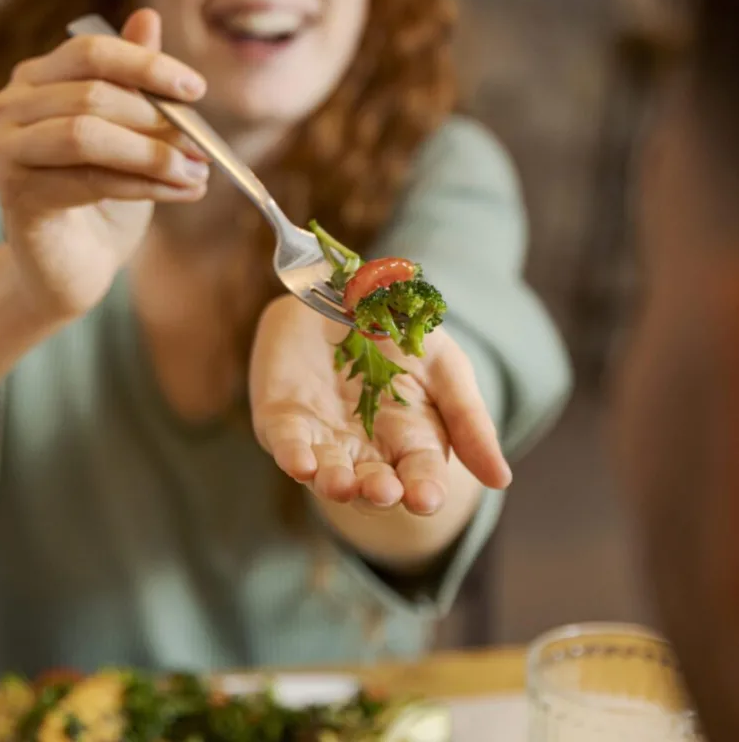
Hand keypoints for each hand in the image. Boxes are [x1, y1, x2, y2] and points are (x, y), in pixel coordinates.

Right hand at [0, 9, 208, 320]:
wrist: (74, 263)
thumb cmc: (101, 191)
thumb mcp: (127, 130)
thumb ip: (133, 80)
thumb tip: (149, 18)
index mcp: (35, 79)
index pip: (91, 51)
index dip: (147, 66)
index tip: (197, 88)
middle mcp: (8, 106)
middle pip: (93, 94)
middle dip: (159, 120)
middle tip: (204, 146)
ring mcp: (4, 149)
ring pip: (87, 135)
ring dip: (153, 154)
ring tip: (197, 172)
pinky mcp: (13, 193)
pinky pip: (89, 180)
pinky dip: (145, 186)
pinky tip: (182, 192)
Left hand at [250, 295, 511, 515]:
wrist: (341, 288)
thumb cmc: (398, 332)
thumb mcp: (445, 366)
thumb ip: (469, 420)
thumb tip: (502, 481)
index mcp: (411, 440)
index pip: (421, 475)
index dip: (423, 489)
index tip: (426, 498)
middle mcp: (366, 449)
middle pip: (373, 483)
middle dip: (377, 491)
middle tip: (384, 491)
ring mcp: (323, 436)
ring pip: (328, 472)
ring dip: (333, 483)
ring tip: (341, 485)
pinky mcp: (283, 419)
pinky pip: (286, 443)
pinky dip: (293, 455)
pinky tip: (302, 465)